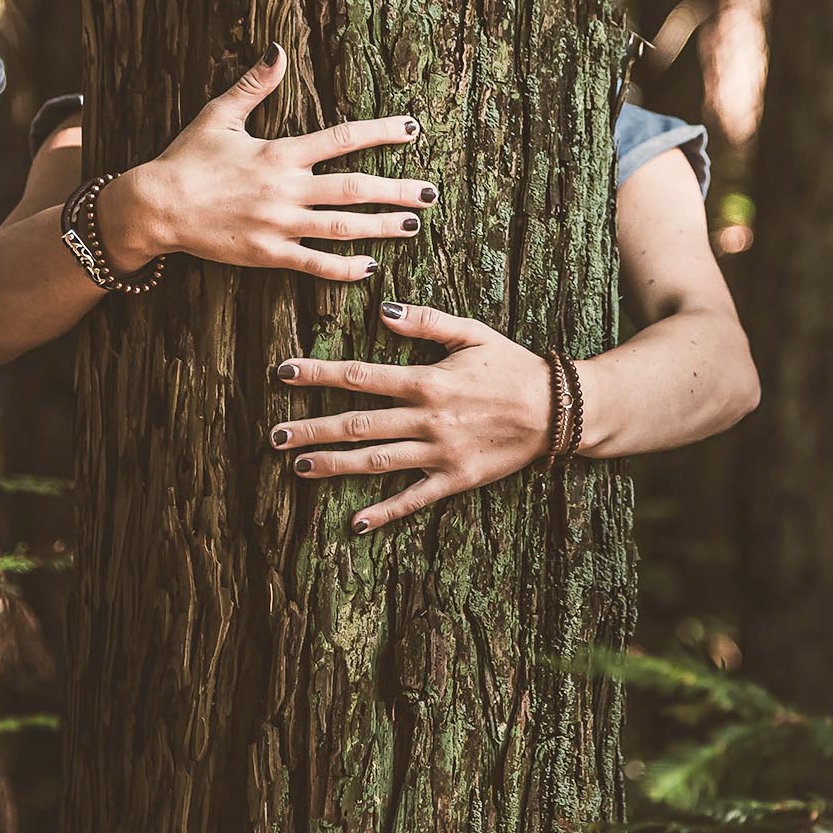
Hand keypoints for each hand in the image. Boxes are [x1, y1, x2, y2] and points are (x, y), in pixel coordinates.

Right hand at [98, 42, 438, 279]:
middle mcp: (286, 190)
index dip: (380, 133)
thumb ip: (255, 84)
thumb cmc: (186, 159)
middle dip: (396, 190)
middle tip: (430, 193)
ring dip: (381, 227)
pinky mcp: (268, 255)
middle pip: (354, 189)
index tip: (411, 130)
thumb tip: (277, 49)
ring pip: (343, 228)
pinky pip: (314, 264)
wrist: (155, 207)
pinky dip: (344, 267)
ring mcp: (279, 225)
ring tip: (412, 225)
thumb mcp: (219, 114)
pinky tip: (369, 267)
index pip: (341, 139)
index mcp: (280, 154)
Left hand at [270, 301, 552, 533]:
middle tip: (274, 435)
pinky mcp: (456, 479)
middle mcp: (427, 420)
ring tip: (298, 467)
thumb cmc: (512, 367)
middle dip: (312, 428)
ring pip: (376, 462)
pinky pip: (414, 499)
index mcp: (428, 381)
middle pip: (358, 424)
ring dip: (335, 465)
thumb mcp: (473, 333)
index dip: (319, 374)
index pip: (361, 376)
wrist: (558, 410)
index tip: (284, 373)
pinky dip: (385, 512)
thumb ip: (427, 322)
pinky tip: (355, 522)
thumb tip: (383, 310)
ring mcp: (440, 454)